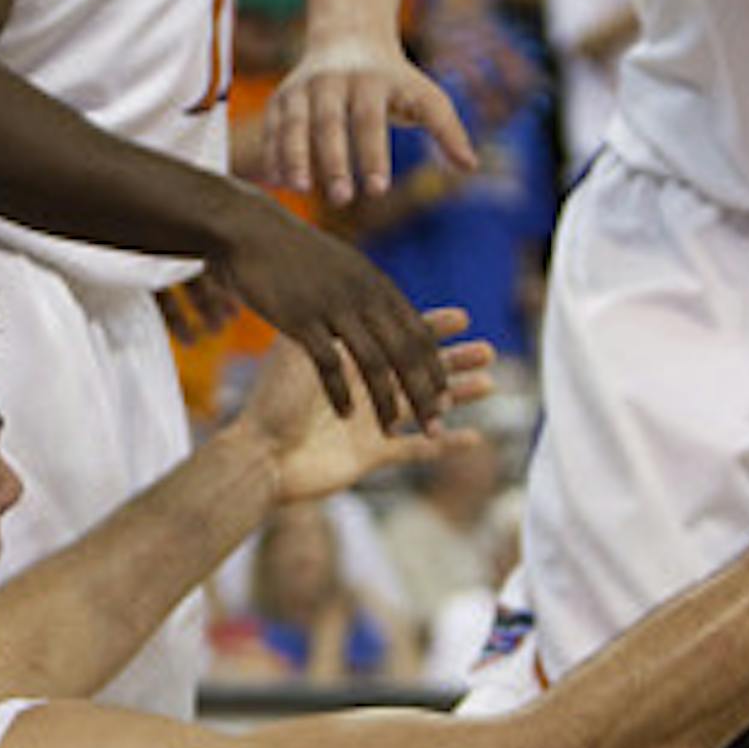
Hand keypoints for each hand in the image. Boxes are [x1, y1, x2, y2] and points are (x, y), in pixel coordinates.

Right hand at [214, 197, 453, 430]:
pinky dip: (340, 392)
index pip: (419, 334)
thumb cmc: (294, 251)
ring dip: (386, 400)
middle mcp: (364, 296)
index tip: (447, 398)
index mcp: (377, 285)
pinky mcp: (300, 318)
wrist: (249, 228)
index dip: (434, 368)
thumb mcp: (343, 266)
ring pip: (373, 362)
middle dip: (423, 393)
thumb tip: (389, 312)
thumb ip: (367, 292)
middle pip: (406, 352)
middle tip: (436, 425)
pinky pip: (329, 364)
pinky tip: (347, 415)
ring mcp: (333, 306)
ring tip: (393, 430)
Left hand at [242, 307, 497, 502]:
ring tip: (490, 384)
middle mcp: (366, 390)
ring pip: (425, 406)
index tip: (462, 317)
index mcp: (352, 360)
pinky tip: (473, 438)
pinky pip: (415, 452)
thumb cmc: (274, 400)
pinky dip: (444, 447)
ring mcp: (371, 423)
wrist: (258, 452)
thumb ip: (334, 326)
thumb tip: (356, 291)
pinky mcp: (371, 456)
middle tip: (488, 350)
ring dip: (457, 397)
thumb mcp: (302, 351)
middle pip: (419, 370)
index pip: (398, 338)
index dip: (430, 329)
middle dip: (453, 360)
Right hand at [267, 39, 477, 205]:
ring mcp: (301, 89)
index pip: (370, 120)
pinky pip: (272, 129)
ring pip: (293, 123)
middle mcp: (331, 82)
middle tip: (343, 198)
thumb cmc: (395, 81)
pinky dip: (272, 155)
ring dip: (294, 156)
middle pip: (329, 122)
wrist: (348, 38)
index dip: (373, 154)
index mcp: (370, 81)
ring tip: (302, 189)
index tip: (378, 189)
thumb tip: (470, 165)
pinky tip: (278, 184)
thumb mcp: (426, 96)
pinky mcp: (280, 100)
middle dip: (334, 161)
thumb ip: (447, 130)